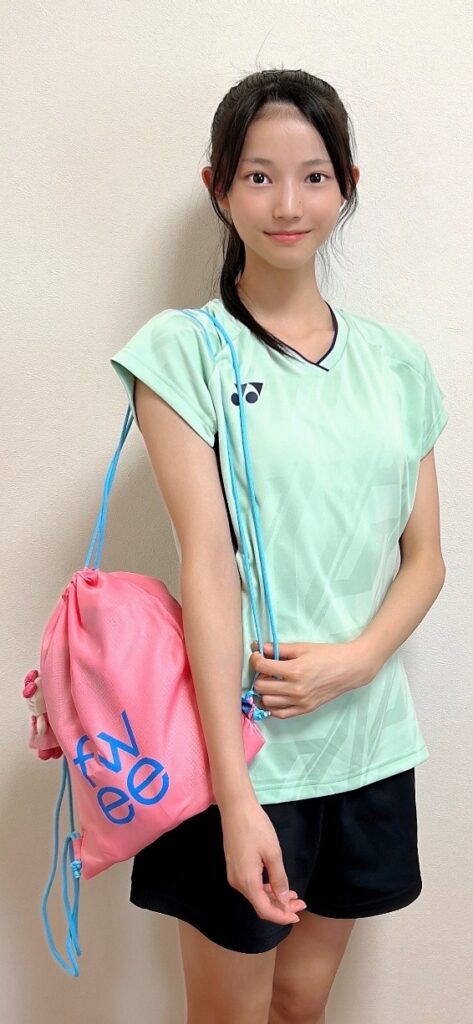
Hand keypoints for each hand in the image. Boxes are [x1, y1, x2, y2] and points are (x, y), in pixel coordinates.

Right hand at [220, 799, 306, 924]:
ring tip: (293, 895)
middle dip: (281, 908)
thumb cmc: (256, 828)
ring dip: (274, 898)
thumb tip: (283, 901)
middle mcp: (237, 883)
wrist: (236, 808)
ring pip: (256, 895)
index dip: (282, 916)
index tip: (298, 915)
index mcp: (247, 882)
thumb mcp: (273, 853)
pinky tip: (277, 885)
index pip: (265, 910)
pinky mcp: (235, 866)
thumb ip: (279, 879)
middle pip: (260, 904)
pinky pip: (251, 885)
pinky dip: (265, 889)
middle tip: (300, 904)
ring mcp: (234, 875)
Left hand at [248, 638, 376, 718]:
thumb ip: (279, 648)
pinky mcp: (305, 710)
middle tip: (265, 668)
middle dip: (258, 675)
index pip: (262, 667)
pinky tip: (276, 694)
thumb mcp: (302, 647)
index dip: (255, 658)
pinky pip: (279, 714)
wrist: (350, 669)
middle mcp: (295, 689)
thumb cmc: (328, 655)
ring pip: (267, 702)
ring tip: (271, 681)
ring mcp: (300, 702)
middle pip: (261, 687)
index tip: (257, 655)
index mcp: (295, 671)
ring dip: (264, 691)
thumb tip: (258, 646)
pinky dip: (273, 705)